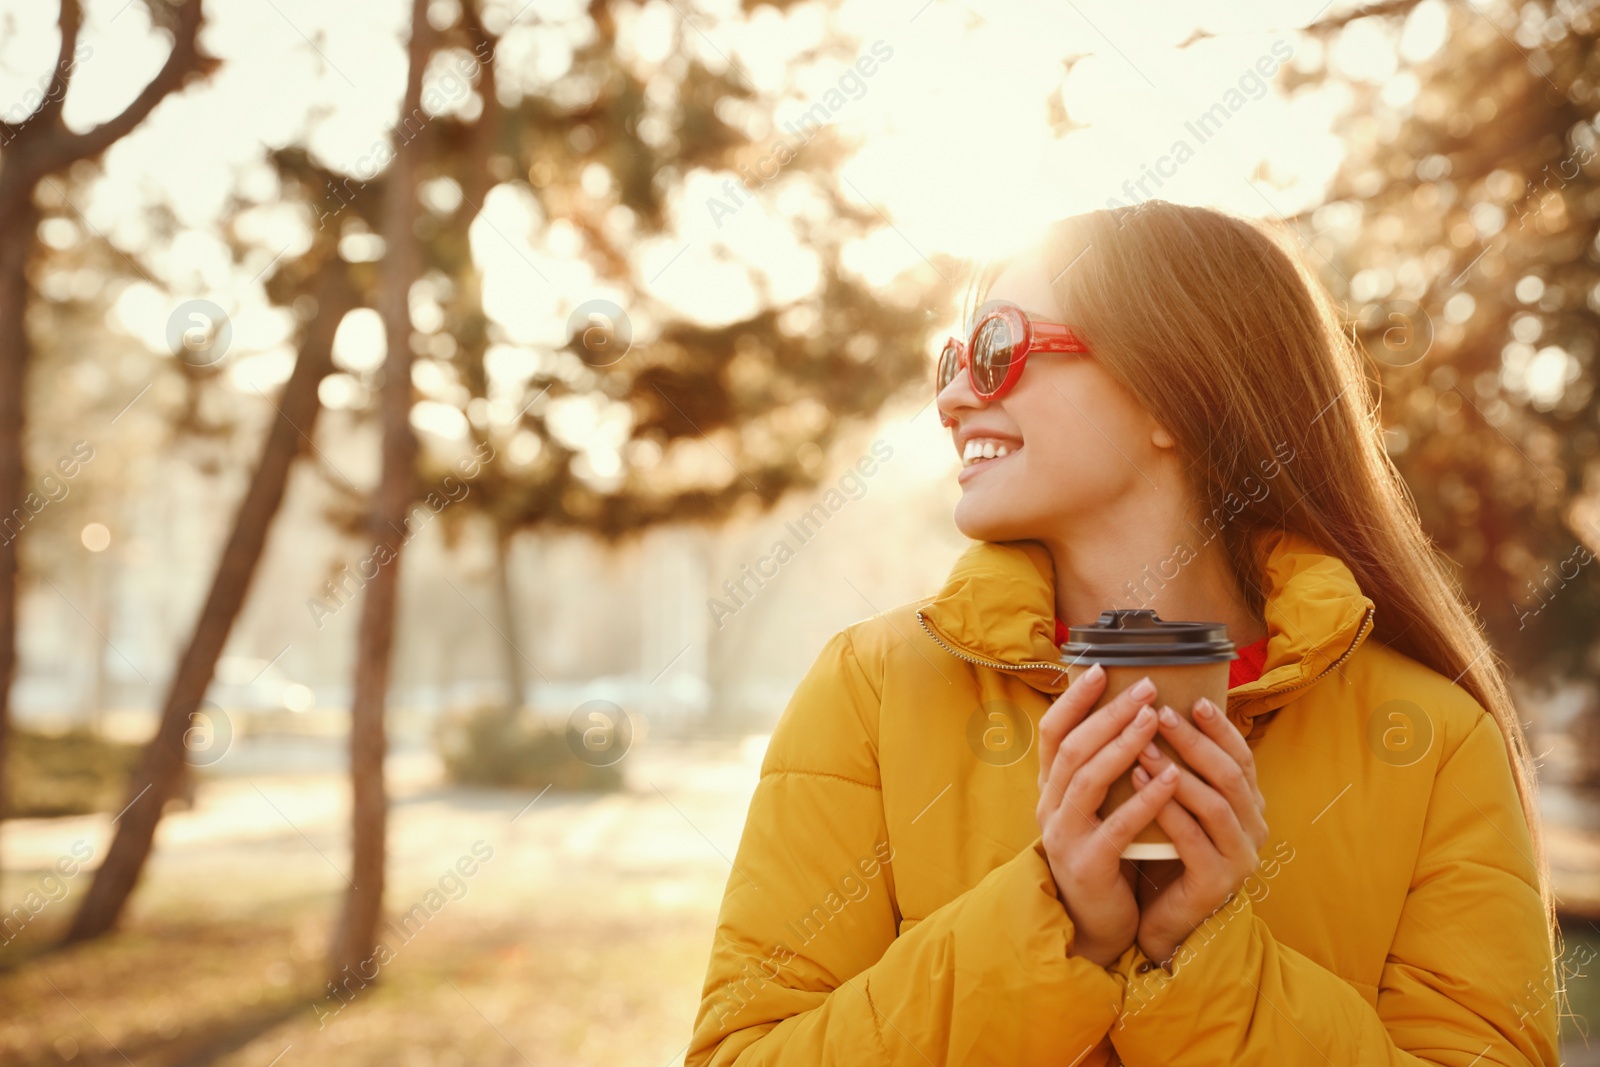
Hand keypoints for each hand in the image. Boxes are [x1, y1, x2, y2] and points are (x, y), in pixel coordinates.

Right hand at [1036, 664, 1180, 968]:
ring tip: (1155, 719)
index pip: (1052, 732)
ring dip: (1124, 744)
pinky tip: (1172, 776)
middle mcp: (1049, 807)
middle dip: (1110, 713)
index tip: (1101, 669)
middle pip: (1073, 748)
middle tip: (1146, 687)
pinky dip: (1146, 798)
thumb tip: (1126, 711)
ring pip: (1089, 779)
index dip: (1074, 699)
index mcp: (1050, 788)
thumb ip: (1099, 767)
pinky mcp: (1089, 864)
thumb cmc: (1103, 852)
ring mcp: (1065, 836)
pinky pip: (1117, 826)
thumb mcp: (1093, 806)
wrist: (1095, 920)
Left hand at [1128, 697, 1268, 966]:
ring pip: (1215, 804)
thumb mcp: (1180, 804)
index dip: (1220, 728)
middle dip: (1195, 741)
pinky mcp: (1216, 883)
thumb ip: (1183, 768)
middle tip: (1160, 713)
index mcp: (1249, 806)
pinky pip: (1193, 839)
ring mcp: (1239, 858)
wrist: (1161, 918)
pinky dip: (1166, 807)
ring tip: (1144, 744)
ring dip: (1178, 770)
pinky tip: (1139, 782)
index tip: (1193, 699)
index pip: (1241, 758)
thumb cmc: (1167, 851)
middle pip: (1229, 775)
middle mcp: (1253, 829)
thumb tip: (1161, 709)